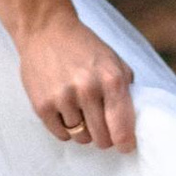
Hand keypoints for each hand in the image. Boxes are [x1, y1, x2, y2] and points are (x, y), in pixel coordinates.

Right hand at [18, 10, 135, 152]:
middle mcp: (87, 89)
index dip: (125, 142)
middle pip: (102, 138)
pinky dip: (66, 129)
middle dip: (105, 137)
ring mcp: (63, 98)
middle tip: (102, 128)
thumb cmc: (84, 47)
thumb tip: (133, 123)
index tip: (125, 146)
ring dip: (84, 131)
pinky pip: (61, 135)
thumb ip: (126, 89)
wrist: (45, 29)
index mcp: (111, 79)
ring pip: (81, 138)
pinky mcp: (42, 105)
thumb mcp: (114, 61)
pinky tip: (66, 113)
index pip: (122, 127)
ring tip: (81, 113)